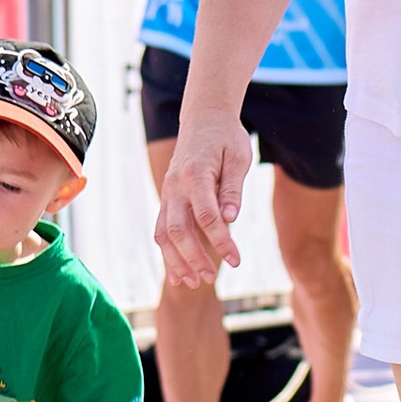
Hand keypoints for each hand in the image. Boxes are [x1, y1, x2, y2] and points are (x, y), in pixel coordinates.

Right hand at [152, 110, 251, 286]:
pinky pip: (162, 229)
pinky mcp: (168, 199)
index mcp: (196, 175)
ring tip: (195, 282)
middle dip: (194, 256)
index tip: (236, 260)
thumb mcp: (238, 158)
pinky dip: (168, 253)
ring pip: (164, 233)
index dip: (222, 241)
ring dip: (177, 260)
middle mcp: (176, 186)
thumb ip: (232, 189)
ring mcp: (168, 193)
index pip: (207, 216)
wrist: (204, 119)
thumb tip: (231, 219)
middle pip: (179, 229)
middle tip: (211, 276)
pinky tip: (180, 273)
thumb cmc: (227, 138)